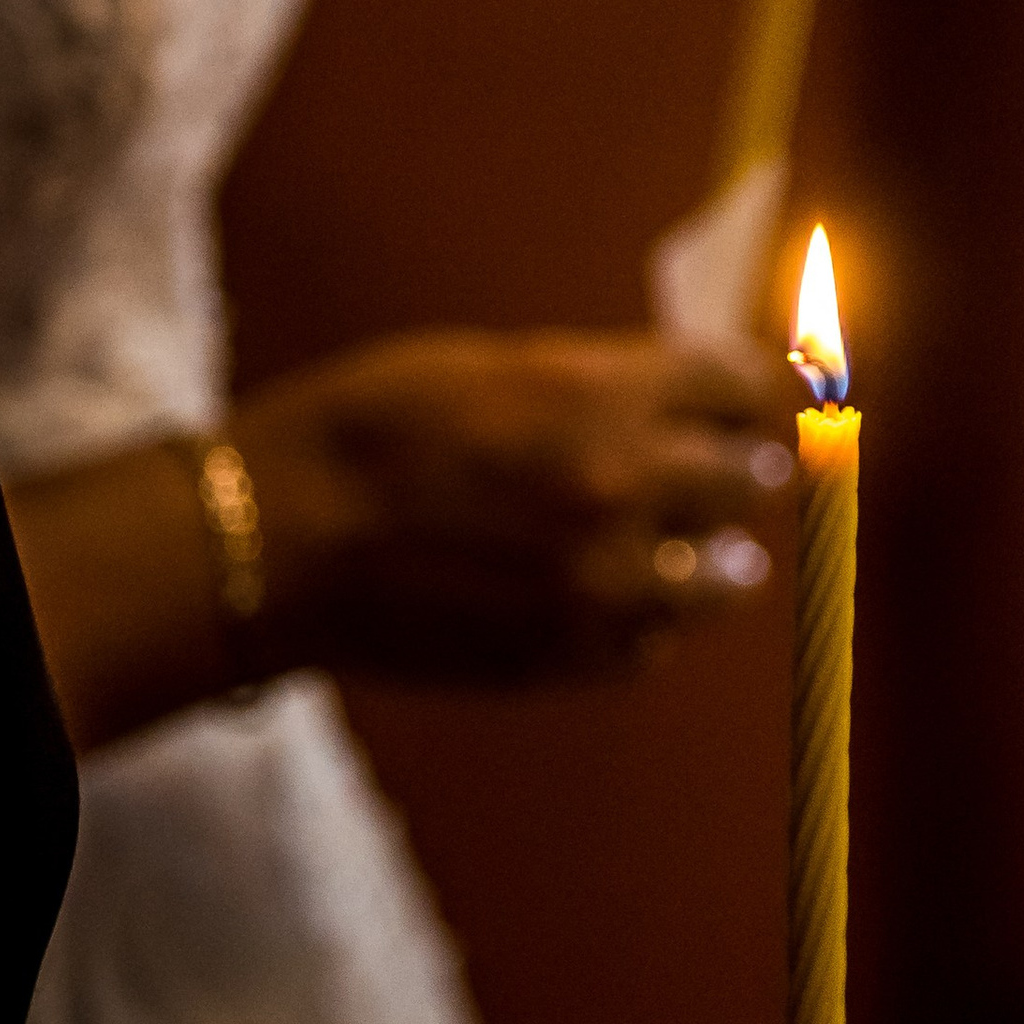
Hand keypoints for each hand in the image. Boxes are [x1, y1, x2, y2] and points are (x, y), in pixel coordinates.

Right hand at [236, 330, 795, 684]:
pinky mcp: (570, 657)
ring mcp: (604, 583)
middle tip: (730, 467)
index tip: (751, 395)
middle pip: (750, 478)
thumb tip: (673, 398)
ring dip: (713, 557)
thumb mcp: (486, 367)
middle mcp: (624, 488)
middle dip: (739, 467)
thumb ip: (592, 385)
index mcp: (602, 397)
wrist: (273, 543)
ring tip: (694, 551)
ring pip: (725, 576)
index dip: (750, 387)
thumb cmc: (361, 432)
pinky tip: (608, 602)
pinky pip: (654, 644)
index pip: (739, 384)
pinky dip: (647, 623)